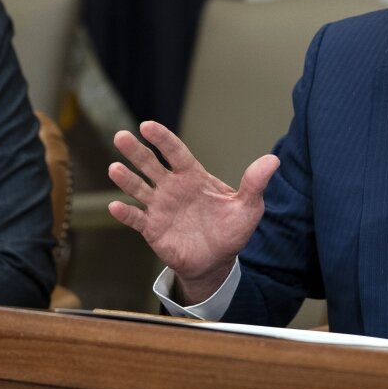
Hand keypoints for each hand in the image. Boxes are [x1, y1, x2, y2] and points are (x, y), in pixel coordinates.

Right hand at [107, 121, 279, 303]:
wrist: (217, 261)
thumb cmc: (231, 230)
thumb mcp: (248, 207)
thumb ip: (255, 183)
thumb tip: (273, 159)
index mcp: (193, 177)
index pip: (175, 153)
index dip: (162, 139)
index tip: (147, 126)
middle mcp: (172, 188)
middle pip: (150, 165)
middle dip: (136, 151)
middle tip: (120, 136)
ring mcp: (160, 208)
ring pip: (139, 189)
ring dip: (126, 179)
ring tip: (114, 168)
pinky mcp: (153, 229)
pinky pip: (136, 219)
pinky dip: (125, 214)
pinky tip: (115, 207)